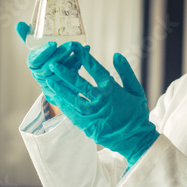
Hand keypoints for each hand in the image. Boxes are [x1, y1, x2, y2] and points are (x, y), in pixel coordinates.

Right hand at [15, 22, 86, 104]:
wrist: (52, 80)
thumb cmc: (43, 59)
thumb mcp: (34, 48)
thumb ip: (27, 36)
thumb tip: (19, 24)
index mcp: (33, 64)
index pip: (35, 60)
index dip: (44, 52)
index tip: (53, 44)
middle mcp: (41, 74)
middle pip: (50, 66)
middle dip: (61, 55)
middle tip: (70, 44)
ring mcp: (53, 82)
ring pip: (62, 72)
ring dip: (72, 60)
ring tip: (80, 48)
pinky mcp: (65, 86)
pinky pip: (72, 76)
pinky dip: (79, 64)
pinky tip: (86, 53)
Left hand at [47, 48, 159, 165]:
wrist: (136, 139)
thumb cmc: (137, 114)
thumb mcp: (136, 90)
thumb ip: (126, 72)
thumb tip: (116, 55)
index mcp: (112, 90)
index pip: (95, 69)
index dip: (85, 57)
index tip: (75, 47)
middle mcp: (100, 100)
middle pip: (79, 83)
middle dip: (65, 72)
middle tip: (53, 63)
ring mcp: (92, 113)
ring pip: (72, 98)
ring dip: (60, 88)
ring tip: (49, 79)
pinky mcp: (87, 125)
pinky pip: (71, 113)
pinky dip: (63, 104)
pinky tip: (55, 97)